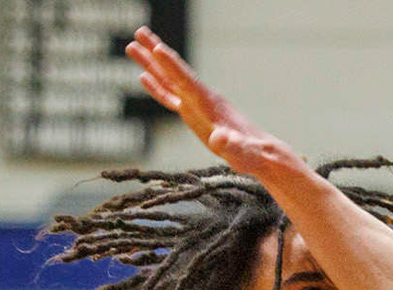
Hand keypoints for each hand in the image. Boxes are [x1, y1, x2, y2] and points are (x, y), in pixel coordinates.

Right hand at [125, 27, 298, 179]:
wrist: (261, 154)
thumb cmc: (251, 155)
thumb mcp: (241, 153)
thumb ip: (231, 146)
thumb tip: (219, 140)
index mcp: (210, 104)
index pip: (187, 81)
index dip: (173, 66)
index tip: (157, 48)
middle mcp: (201, 98)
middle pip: (175, 72)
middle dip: (157, 53)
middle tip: (139, 31)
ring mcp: (197, 104)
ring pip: (169, 79)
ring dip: (151, 63)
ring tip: (132, 45)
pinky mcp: (194, 114)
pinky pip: (171, 96)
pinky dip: (157, 86)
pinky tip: (143, 76)